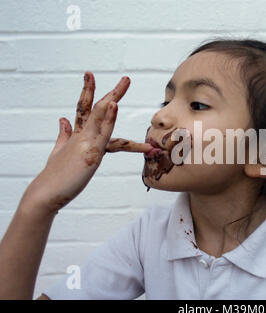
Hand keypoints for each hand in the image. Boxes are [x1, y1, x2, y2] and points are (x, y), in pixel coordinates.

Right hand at [20, 72, 149, 214]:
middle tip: (126, 78)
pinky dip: (109, 118)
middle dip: (111, 92)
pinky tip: (114, 106)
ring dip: (114, 98)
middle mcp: (82, 134)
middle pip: (96, 107)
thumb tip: (62, 120)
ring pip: (100, 115)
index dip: (87, 91)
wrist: (46, 193)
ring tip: (125, 82)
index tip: (89, 75)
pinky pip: (104, 132)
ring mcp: (86, 141)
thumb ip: (63, 135)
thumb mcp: (60, 152)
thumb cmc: (56, 176)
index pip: (84, 108)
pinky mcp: (91, 152)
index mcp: (76, 134)